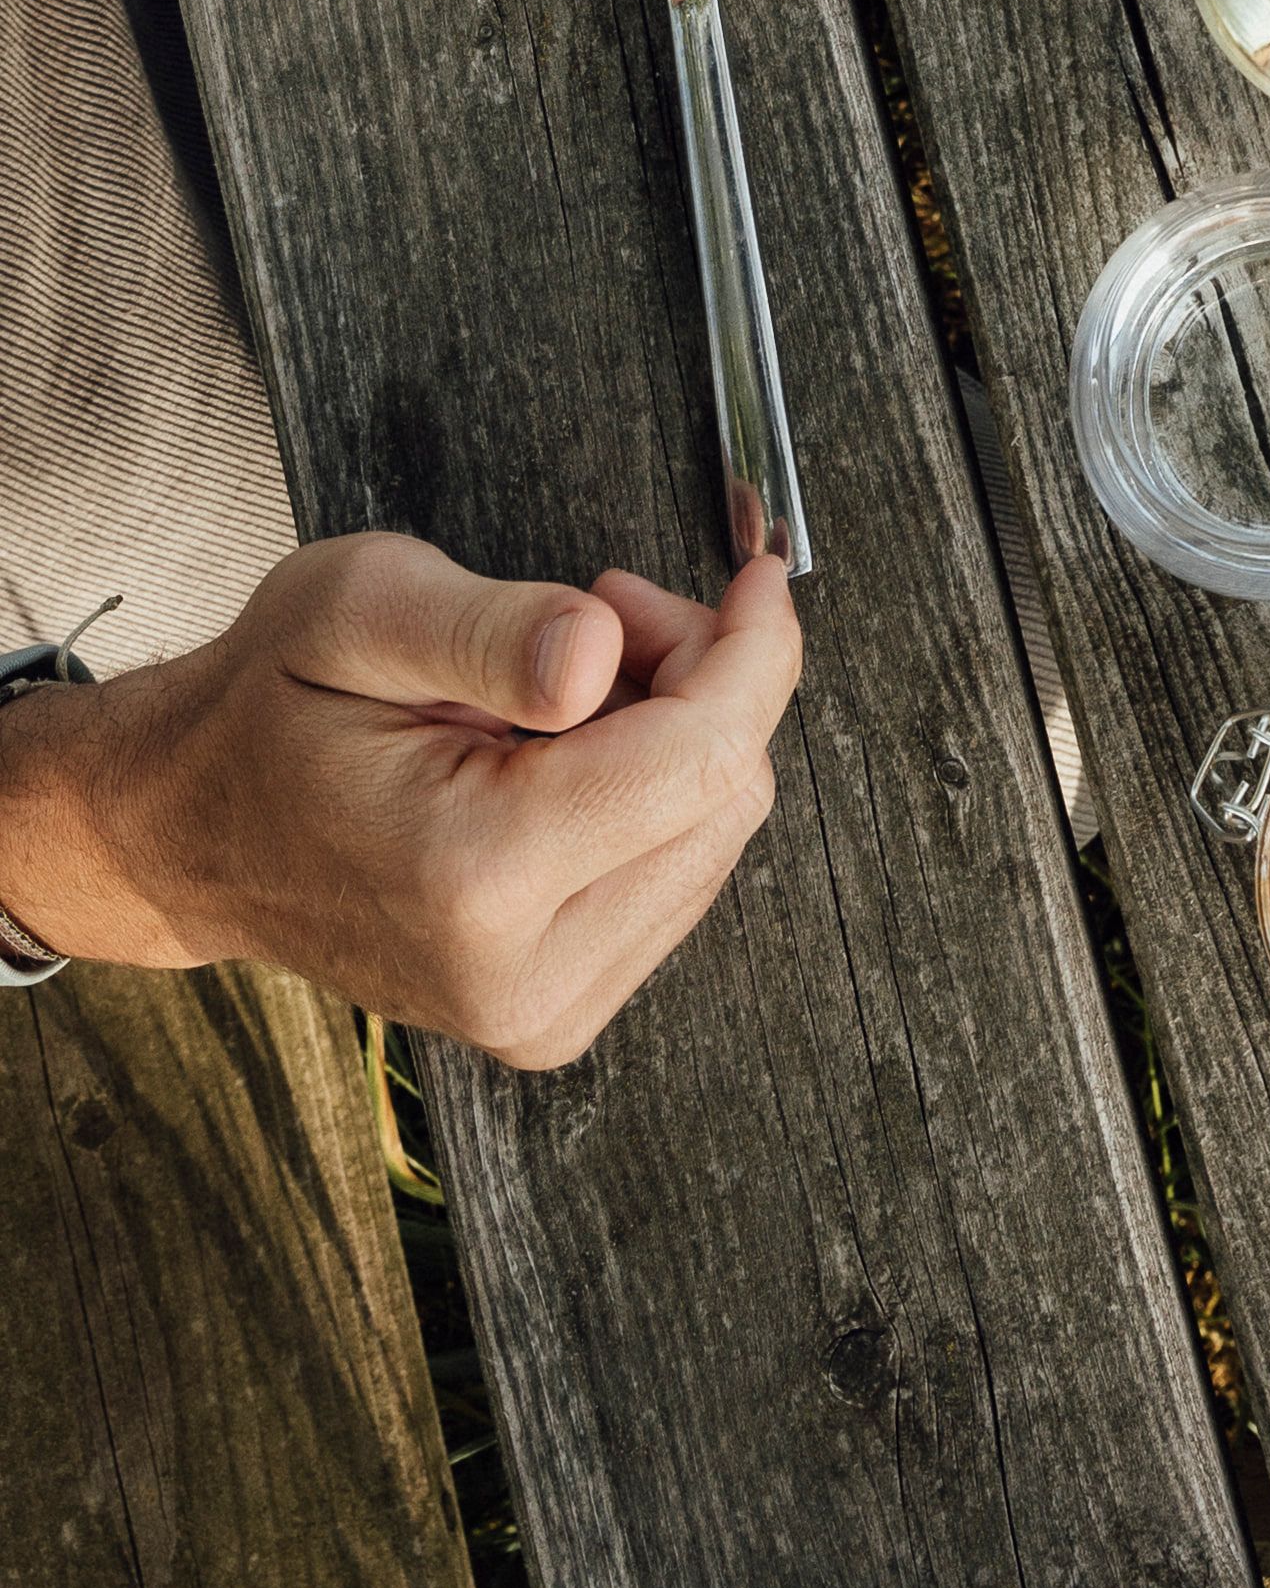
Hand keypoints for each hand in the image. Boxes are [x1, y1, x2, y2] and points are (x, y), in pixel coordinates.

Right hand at [0, 531, 799, 1068]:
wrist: (195, 827)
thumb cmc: (267, 711)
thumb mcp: (354, 608)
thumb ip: (489, 629)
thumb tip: (599, 654)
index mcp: (472, 876)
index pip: (704, 759)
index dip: (753, 648)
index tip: (756, 576)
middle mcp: (518, 975)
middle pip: (726, 797)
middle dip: (701, 678)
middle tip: (606, 612)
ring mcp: (539, 1011)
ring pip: (714, 837)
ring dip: (677, 734)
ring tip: (564, 683)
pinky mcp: (554, 1011)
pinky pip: (674, 877)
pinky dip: (652, 792)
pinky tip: (568, 752)